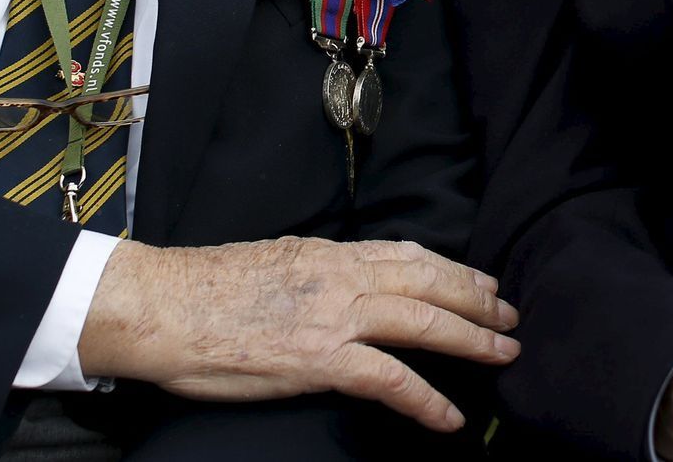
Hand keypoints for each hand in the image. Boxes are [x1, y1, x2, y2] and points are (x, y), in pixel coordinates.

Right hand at [79, 236, 519, 431]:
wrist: (161, 305)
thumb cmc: (202, 288)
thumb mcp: (271, 260)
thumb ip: (313, 270)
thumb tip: (334, 278)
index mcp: (328, 253)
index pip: (407, 254)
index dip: (451, 268)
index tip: (479, 280)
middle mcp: (341, 277)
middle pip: (429, 281)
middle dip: (478, 299)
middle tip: (511, 315)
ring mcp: (334, 317)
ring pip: (424, 321)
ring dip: (473, 339)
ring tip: (505, 355)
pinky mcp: (320, 359)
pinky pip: (391, 379)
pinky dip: (427, 400)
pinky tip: (450, 418)